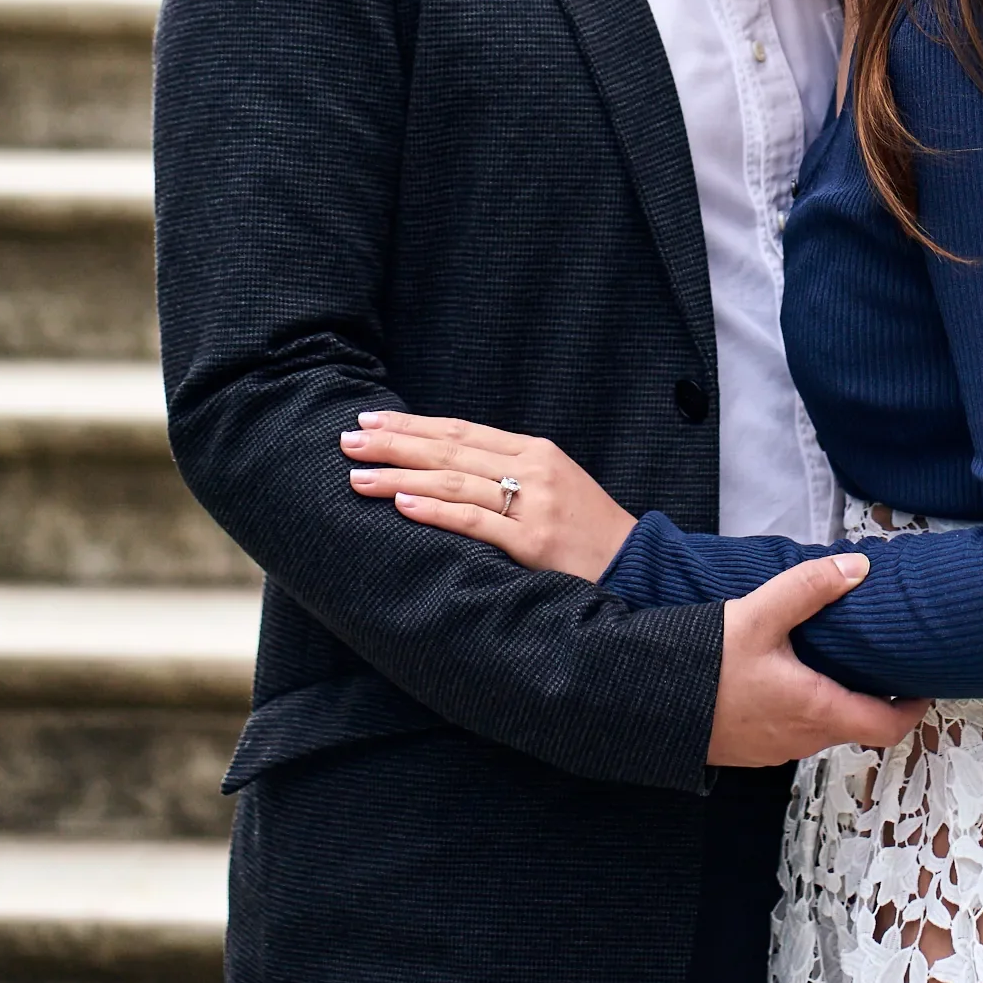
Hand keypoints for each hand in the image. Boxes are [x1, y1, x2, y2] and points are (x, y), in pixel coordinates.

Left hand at [341, 413, 636, 581]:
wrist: (634, 563)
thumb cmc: (584, 528)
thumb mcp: (551, 484)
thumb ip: (506, 471)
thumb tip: (445, 465)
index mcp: (534, 450)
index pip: (460, 429)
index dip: (413, 423)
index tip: (371, 419)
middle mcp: (532, 468)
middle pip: (449, 449)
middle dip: (394, 443)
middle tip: (348, 440)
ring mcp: (534, 503)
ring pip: (454, 481)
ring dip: (400, 476)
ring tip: (359, 476)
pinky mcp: (534, 541)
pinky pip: (474, 521)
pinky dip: (435, 510)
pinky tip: (402, 504)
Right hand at [708, 553, 928, 766]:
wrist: (644, 700)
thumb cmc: (705, 664)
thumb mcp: (761, 614)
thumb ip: (810, 587)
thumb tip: (859, 567)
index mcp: (817, 710)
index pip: (886, 727)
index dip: (912, 710)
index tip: (924, 686)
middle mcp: (801, 739)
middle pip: (855, 725)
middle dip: (875, 699)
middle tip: (883, 663)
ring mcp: (775, 749)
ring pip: (822, 728)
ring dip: (838, 702)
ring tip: (839, 663)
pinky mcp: (751, 748)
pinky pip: (793, 731)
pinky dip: (806, 708)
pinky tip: (790, 677)